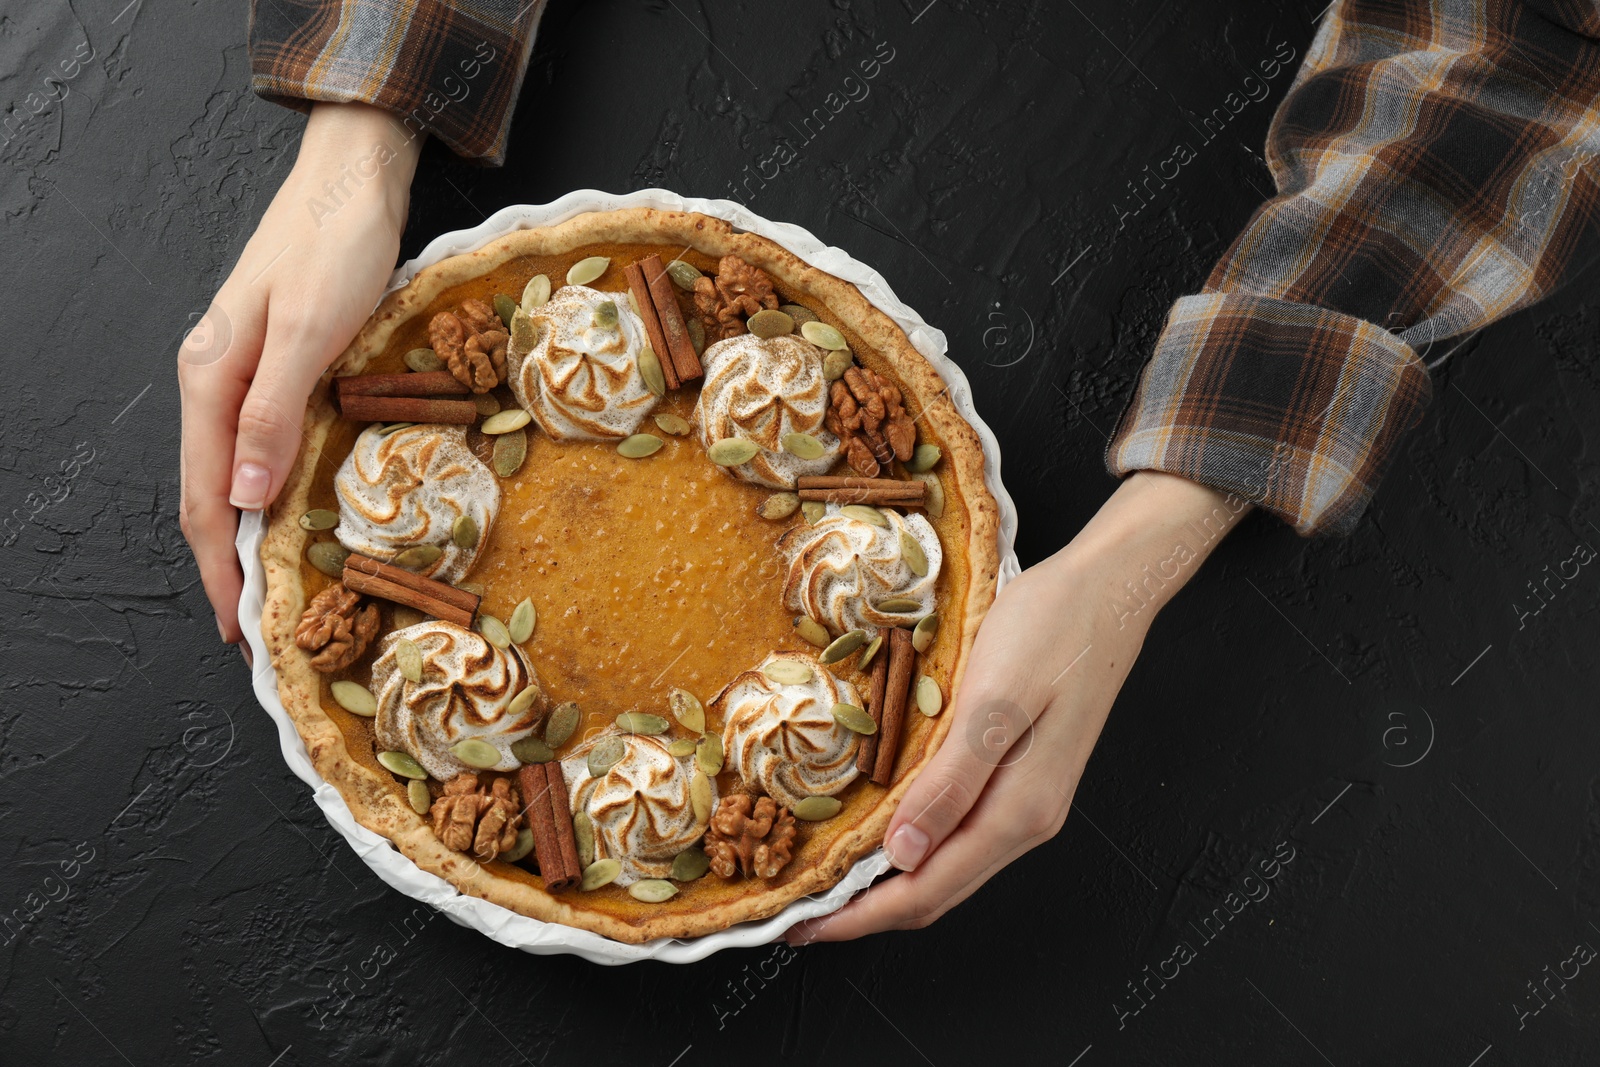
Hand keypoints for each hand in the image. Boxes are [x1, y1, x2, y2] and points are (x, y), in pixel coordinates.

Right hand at [178, 102, 421, 644]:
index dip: (219, 568)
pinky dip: (274, 491)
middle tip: (260, 630)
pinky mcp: (278, 364)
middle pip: (213, 492)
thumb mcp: (307, 332)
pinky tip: (295, 515)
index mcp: (211, 378)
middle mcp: (216, 381)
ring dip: (250, 534)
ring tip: (277, 590)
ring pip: (237, 471)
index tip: (240, 630)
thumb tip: (245, 497)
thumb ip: (273, 411)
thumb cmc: (335, 246)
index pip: (206, 497)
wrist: (353, 179)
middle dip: (228, 565)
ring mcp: (244, 372)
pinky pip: (264, 444)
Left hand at [790, 471, 1248, 941]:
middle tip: (797, 912)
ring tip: (827, 877)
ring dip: (889, 882)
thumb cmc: (1051, 631)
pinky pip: (961, 833)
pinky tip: (882, 829)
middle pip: (937, 891)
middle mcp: (1027, 820)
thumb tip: (903, 855)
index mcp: (1018, 811)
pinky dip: (915, 845)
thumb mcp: (992, 703)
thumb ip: (952, 783)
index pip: (927, 890)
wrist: (1108, 589)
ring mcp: (1029, 801)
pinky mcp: (1025, 776)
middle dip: (867, 911)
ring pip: (949, 866)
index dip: (860, 916)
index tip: (799, 925)